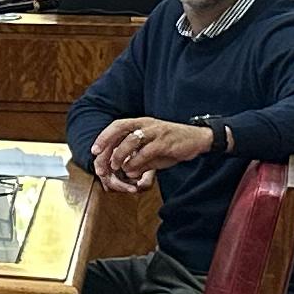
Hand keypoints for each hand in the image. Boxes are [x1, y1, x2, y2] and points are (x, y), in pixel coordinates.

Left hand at [87, 115, 210, 189]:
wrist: (198, 139)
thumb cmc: (173, 144)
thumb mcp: (153, 151)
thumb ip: (139, 158)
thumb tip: (124, 170)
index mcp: (142, 123)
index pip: (118, 125)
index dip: (104, 136)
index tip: (94, 150)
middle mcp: (147, 124)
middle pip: (121, 127)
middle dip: (106, 141)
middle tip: (98, 156)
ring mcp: (156, 132)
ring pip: (131, 140)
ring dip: (120, 154)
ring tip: (115, 166)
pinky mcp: (166, 142)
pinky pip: (146, 151)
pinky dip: (136, 162)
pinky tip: (132, 171)